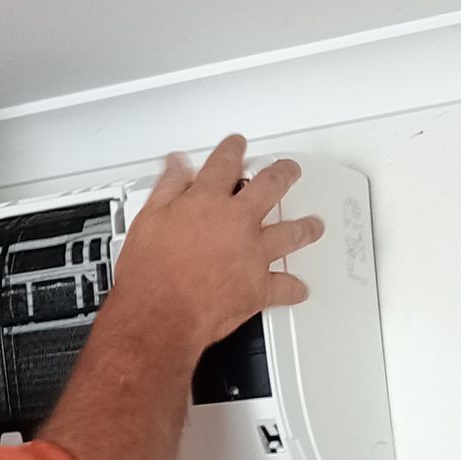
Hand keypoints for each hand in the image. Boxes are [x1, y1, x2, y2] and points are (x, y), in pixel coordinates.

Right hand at [112, 136, 322, 356]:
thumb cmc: (150, 274)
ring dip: (305, 227)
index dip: (232, 150)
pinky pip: (285, 286)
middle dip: (283, 174)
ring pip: (290, 233)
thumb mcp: (147, 219)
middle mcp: (236, 222)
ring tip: (313, 224)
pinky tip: (299, 288)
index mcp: (207, 201)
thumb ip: (166, 187)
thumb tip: (175, 164)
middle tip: (289, 170)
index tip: (237, 145)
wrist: (160, 314)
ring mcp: (252, 254)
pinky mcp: (259, 287)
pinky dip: (294, 288)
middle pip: (270, 187)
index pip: (224, 164)